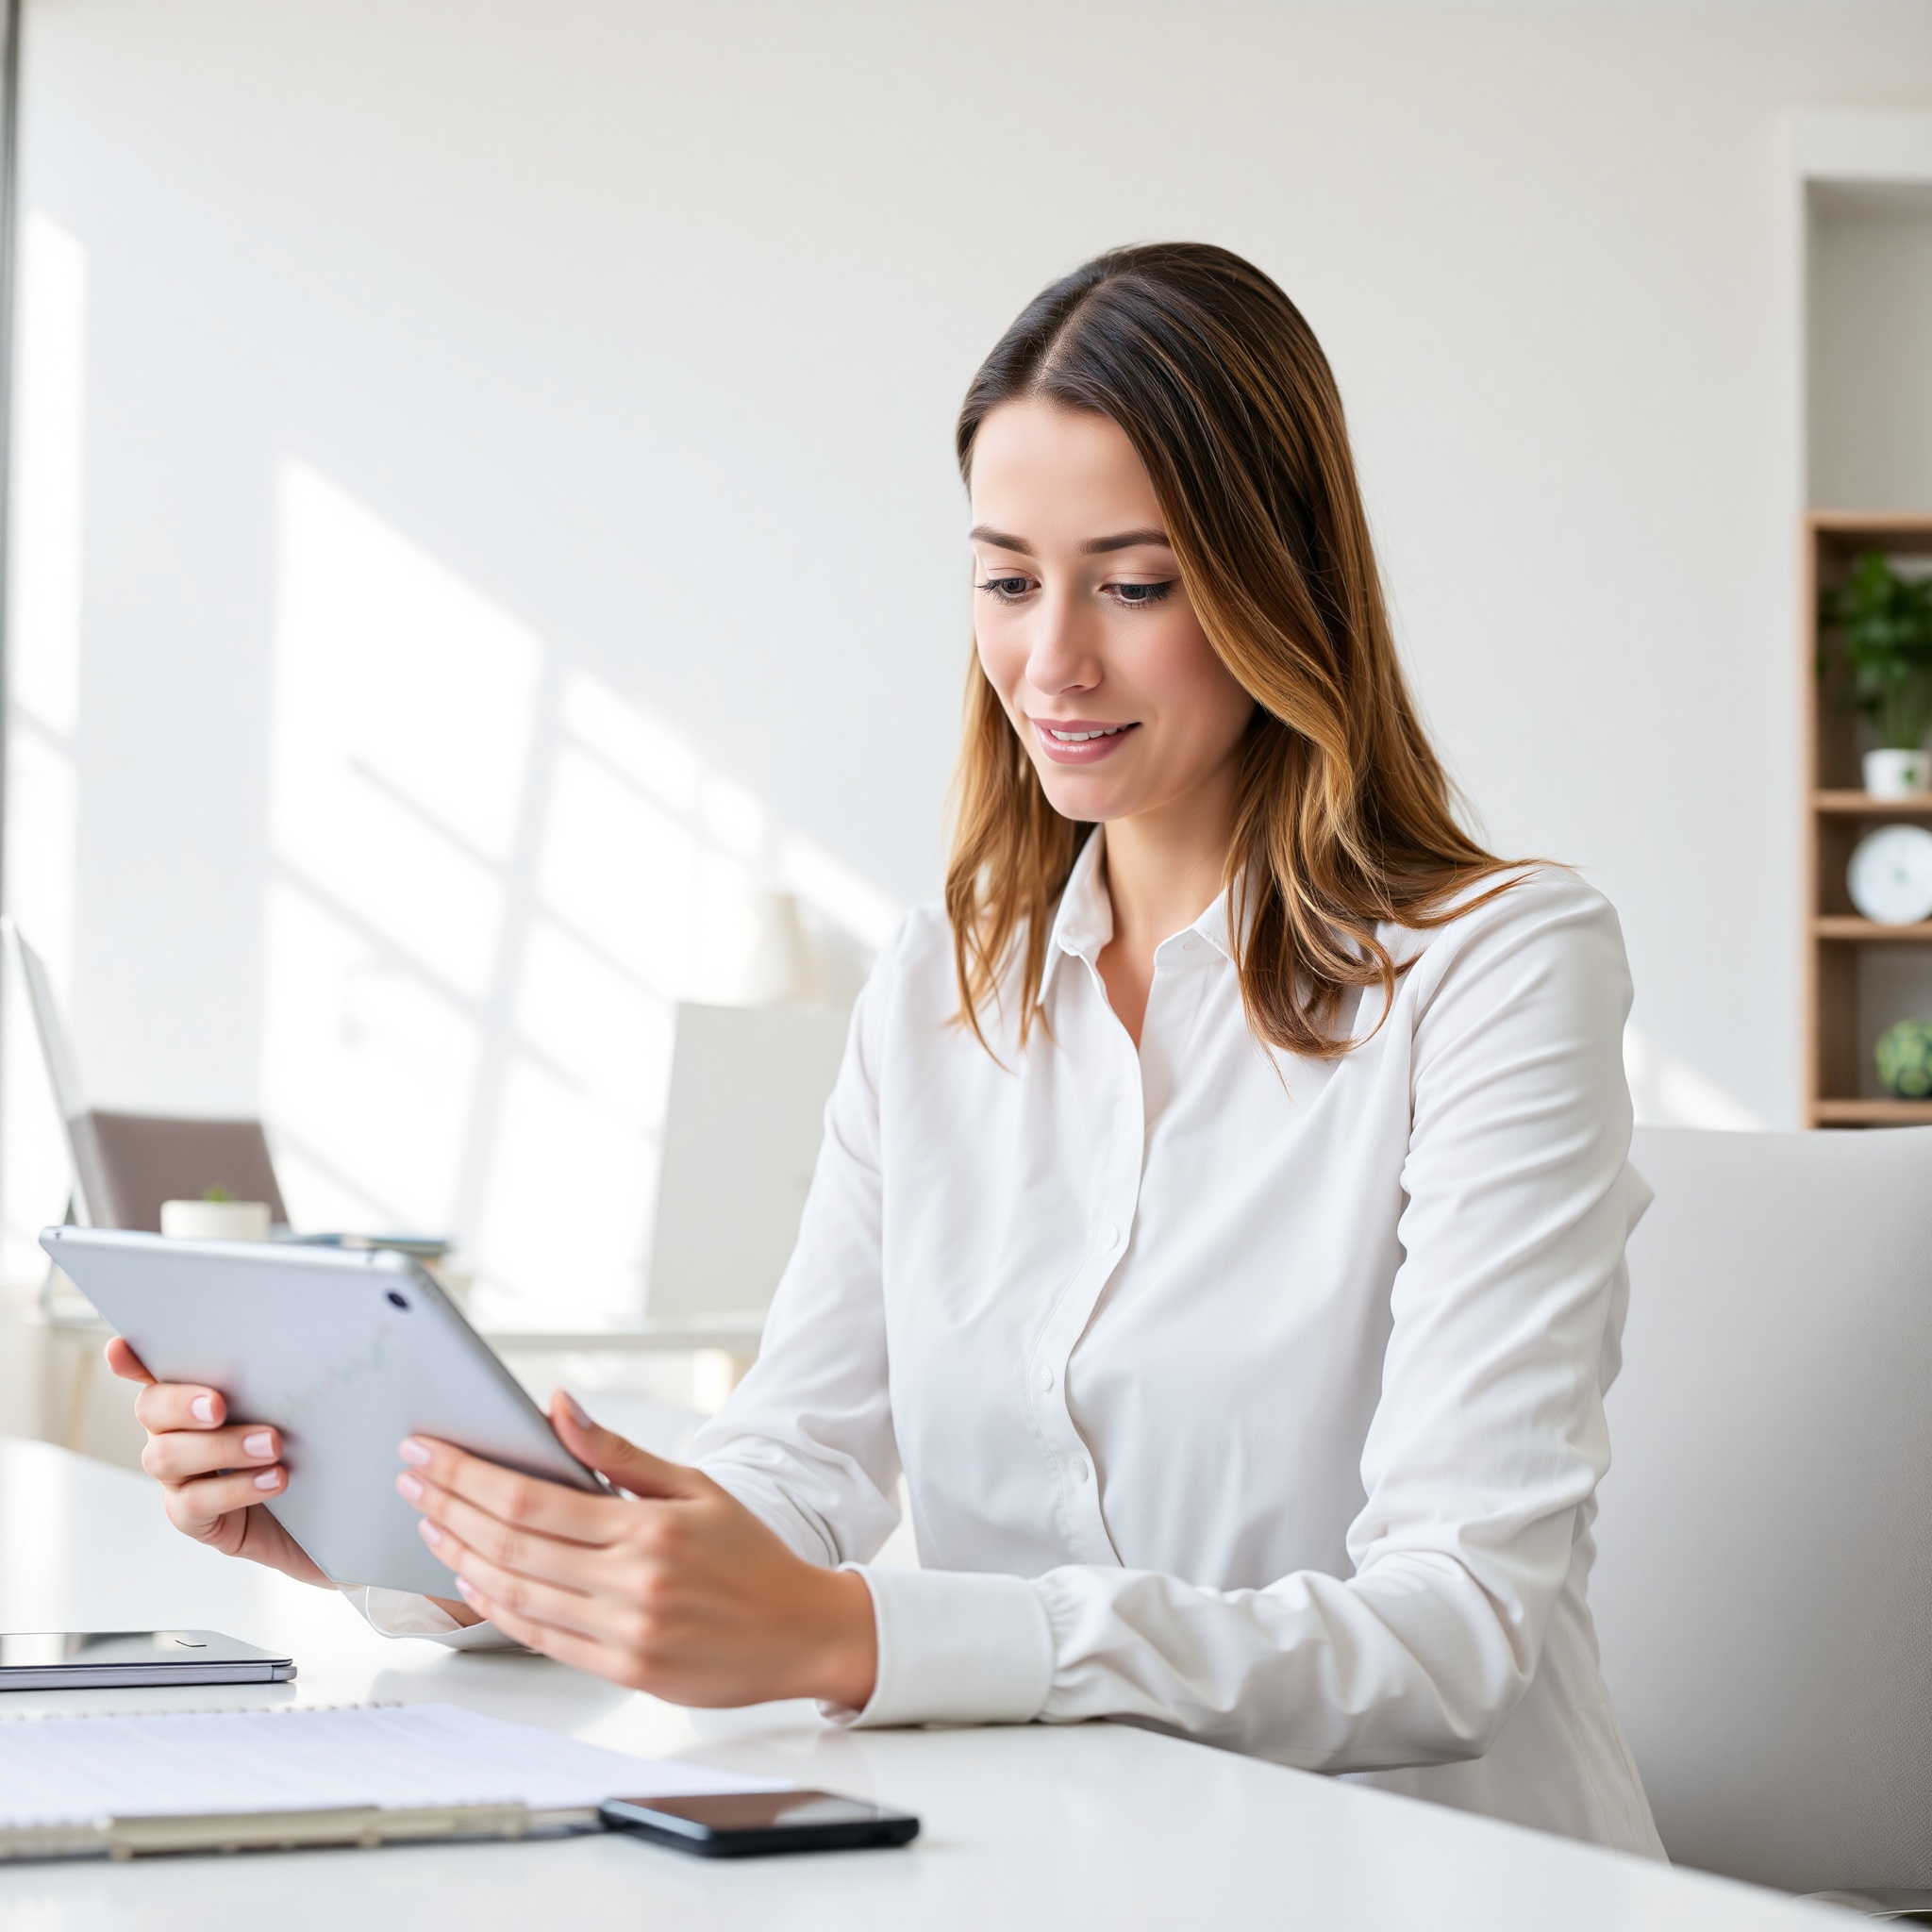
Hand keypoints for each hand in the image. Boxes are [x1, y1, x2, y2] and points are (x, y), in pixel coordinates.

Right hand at [106, 1337, 328, 1585]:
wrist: (342, 1514)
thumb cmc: (322, 1447)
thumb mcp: (311, 1405)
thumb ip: (289, 1377)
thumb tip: (303, 1335)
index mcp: (202, 1395)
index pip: (159, 1369)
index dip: (134, 1359)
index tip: (122, 1348)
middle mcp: (181, 1432)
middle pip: (151, 1409)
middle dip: (179, 1403)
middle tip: (218, 1405)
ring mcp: (184, 1478)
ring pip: (166, 1457)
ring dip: (219, 1448)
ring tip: (272, 1444)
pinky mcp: (199, 1519)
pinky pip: (192, 1503)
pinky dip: (232, 1489)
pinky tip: (274, 1479)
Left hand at [395, 1392, 879, 1709]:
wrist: (800, 1631)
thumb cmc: (750, 1555)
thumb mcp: (695, 1487)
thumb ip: (619, 1453)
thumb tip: (558, 1409)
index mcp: (649, 1530)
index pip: (532, 1501)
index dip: (468, 1476)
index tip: (429, 1453)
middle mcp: (631, 1584)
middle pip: (511, 1545)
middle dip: (449, 1507)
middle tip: (411, 1478)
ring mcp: (624, 1633)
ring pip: (516, 1594)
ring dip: (460, 1557)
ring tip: (428, 1524)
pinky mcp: (623, 1671)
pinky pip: (540, 1637)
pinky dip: (496, 1609)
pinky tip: (470, 1581)